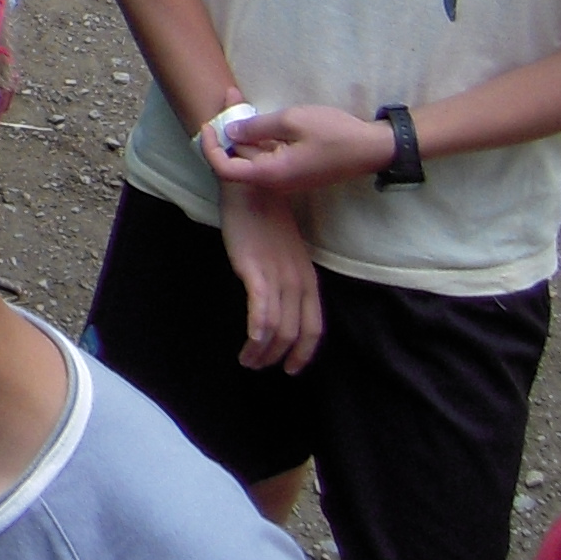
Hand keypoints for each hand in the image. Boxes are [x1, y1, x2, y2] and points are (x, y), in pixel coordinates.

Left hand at [206, 101, 395, 196]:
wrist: (373, 148)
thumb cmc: (335, 134)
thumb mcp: (292, 121)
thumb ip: (257, 127)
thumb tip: (230, 131)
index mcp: (271, 175)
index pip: (225, 169)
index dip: (210, 147)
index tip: (208, 124)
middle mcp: (276, 183)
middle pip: (239, 159)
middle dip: (229, 128)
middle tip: (230, 95)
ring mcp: (287, 178)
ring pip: (255, 156)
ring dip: (245, 130)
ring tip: (241, 99)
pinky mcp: (297, 171)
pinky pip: (270, 157)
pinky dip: (261, 137)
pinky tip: (261, 116)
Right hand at [218, 179, 324, 373]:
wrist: (252, 191)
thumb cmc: (265, 221)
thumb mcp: (284, 255)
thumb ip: (285, 279)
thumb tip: (278, 305)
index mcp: (307, 280)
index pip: (313, 327)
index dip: (304, 352)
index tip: (290, 369)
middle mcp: (298, 282)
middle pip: (295, 333)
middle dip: (278, 357)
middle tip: (258, 367)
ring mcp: (278, 277)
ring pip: (277, 327)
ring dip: (262, 350)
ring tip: (247, 361)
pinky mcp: (255, 271)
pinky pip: (262, 309)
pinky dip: (258, 331)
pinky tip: (250, 343)